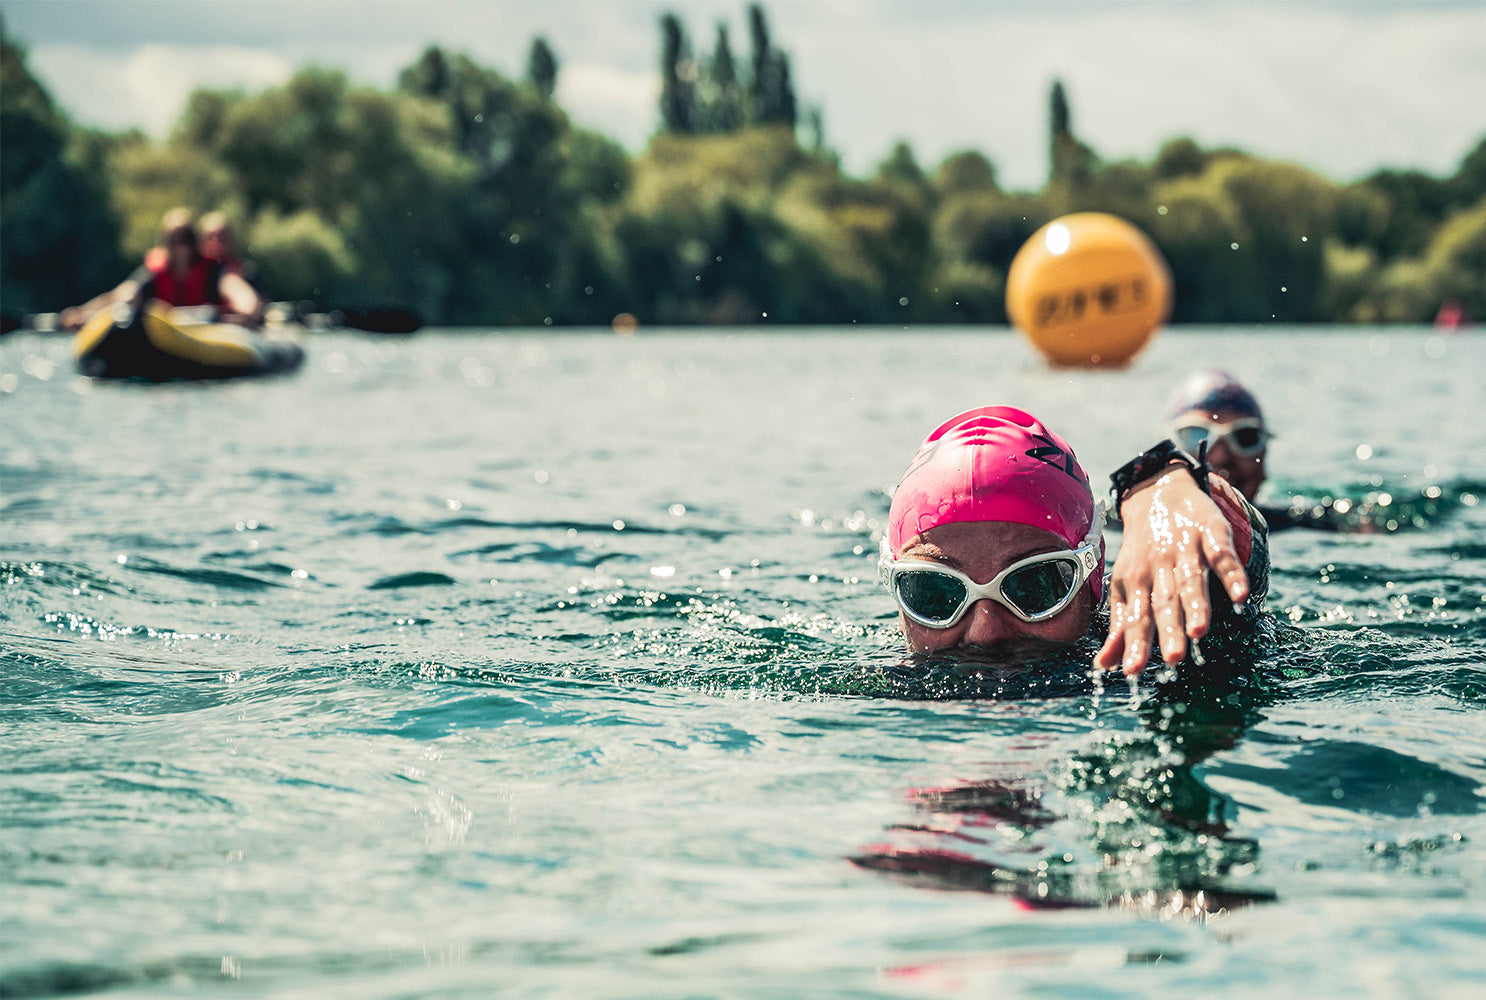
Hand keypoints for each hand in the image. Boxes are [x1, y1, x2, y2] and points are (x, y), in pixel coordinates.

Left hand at [1095, 465, 1249, 675]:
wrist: (1156, 494)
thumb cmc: (1142, 553)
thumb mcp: (1125, 585)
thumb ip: (1120, 626)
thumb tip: (1104, 666)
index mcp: (1134, 582)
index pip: (1135, 618)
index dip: (1135, 644)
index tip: (1134, 672)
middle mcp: (1157, 567)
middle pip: (1164, 602)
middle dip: (1168, 630)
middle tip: (1173, 659)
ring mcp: (1184, 549)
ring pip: (1191, 581)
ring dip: (1196, 606)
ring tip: (1200, 632)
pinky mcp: (1210, 533)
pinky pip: (1222, 555)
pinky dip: (1231, 574)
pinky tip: (1240, 596)